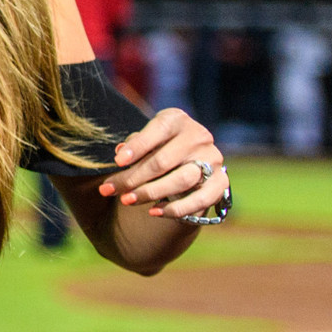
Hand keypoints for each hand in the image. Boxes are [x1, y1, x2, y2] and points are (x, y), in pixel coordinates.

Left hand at [98, 108, 229, 221]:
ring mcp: (213, 160)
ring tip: (127, 200)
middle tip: (110, 189)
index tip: (118, 162)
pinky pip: (200, 200)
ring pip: (181, 180)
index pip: (158, 130)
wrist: (187, 162)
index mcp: (177, 120)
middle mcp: (198, 137)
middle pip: (164, 161)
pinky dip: (176, 208)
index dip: (137, 146)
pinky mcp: (221, 182)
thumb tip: (121, 153)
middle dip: (134, 178)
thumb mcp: (145, 140)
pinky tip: (154, 212)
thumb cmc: (157, 147)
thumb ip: (134, 145)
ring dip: (150, 193)